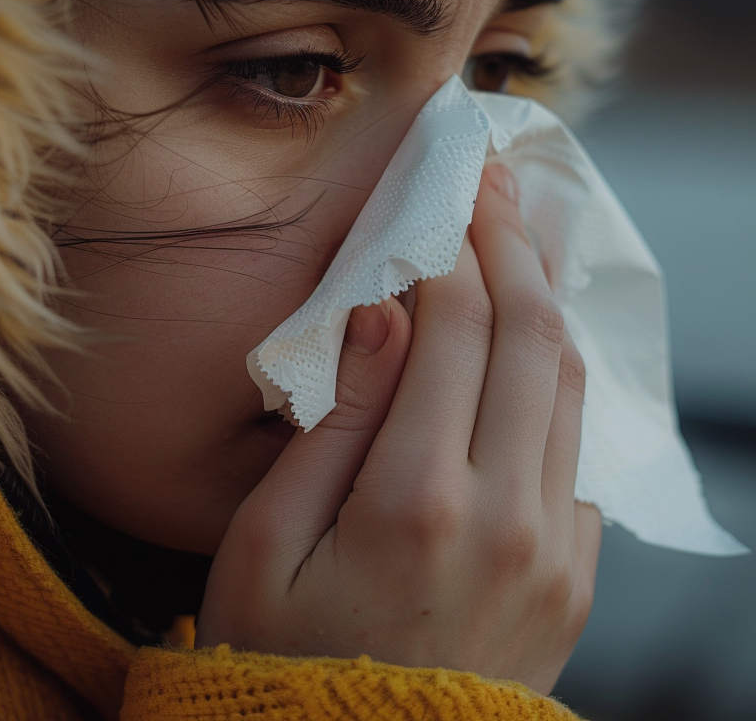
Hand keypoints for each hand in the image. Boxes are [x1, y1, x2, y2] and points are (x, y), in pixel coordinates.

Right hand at [196, 163, 600, 693]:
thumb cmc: (281, 656)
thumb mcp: (264, 541)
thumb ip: (333, 423)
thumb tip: (382, 314)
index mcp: (416, 504)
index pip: (454, 329)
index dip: (449, 245)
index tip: (440, 190)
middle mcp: (507, 519)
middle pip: (528, 337)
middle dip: (508, 242)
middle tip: (488, 182)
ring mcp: (555, 550)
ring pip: (565, 383)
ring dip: (541, 296)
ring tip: (514, 235)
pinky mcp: (573, 574)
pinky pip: (574, 445)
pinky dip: (550, 373)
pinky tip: (521, 337)